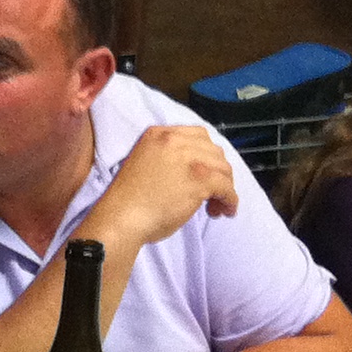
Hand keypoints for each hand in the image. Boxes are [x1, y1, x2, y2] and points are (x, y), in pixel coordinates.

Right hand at [85, 125, 239, 249]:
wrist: (120, 218)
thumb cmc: (128, 201)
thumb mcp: (144, 163)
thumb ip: (167, 158)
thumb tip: (193, 171)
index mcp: (158, 134)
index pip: (197, 136)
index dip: (206, 156)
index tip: (205, 172)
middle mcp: (174, 140)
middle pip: (214, 151)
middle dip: (217, 172)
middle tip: (212, 193)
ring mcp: (189, 159)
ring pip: (223, 168)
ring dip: (225, 187)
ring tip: (216, 206)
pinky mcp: (200, 179)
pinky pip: (226, 187)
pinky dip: (230, 200)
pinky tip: (225, 211)